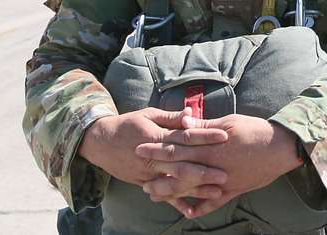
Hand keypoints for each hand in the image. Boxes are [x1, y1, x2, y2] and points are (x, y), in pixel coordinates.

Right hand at [78, 108, 227, 197]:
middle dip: (205, 170)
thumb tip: (191, 114)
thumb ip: (171, 117)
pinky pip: (162, 195)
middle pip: (183, 164)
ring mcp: (148, 172)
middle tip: (226, 173)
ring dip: (196, 189)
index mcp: (157, 136)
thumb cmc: (128, 124)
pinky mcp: (144, 182)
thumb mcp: (148, 115)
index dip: (205, 137)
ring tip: (217, 192)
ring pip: (175, 182)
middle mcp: (154, 157)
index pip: (186, 136)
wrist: (100, 142)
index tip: (224, 136)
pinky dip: (176, 203)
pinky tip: (191, 211)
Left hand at [136, 114, 304, 218]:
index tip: (140, 147)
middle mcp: (211, 165)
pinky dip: (200, 208)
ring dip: (170, 192)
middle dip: (157, 171)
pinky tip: (187, 212)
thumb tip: (184, 121)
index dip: (158, 147)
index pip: (177, 146)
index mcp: (209, 146)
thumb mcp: (229, 122)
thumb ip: (205, 124)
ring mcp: (220, 180)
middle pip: (178, 169)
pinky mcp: (232, 190)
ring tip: (153, 194)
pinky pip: (213, 202)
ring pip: (190, 189)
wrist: (279, 148)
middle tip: (140, 174)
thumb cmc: (254, 131)